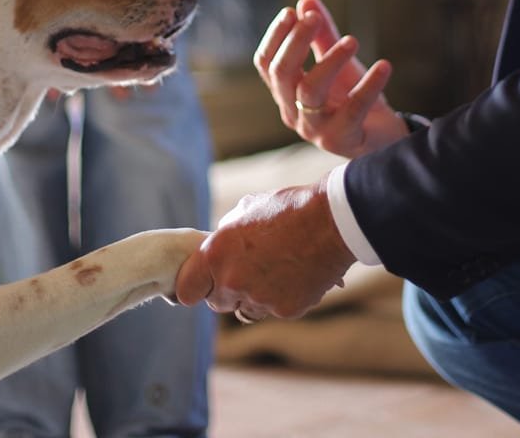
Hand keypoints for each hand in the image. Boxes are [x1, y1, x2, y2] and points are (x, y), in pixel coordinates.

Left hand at [174, 176, 355, 319]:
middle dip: (228, 291)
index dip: (195, 287)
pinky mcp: (285, 310)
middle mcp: (233, 281)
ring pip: (246, 310)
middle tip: (249, 271)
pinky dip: (282, 298)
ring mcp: (260, 299)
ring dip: (255, 297)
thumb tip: (217, 250)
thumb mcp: (245, 210)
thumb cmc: (288, 209)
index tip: (204, 283)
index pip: (186, 291)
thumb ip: (224, 236)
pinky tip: (296, 275)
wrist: (333, 221)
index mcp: (216, 254)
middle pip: (217, 303)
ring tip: (276, 270)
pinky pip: (274, 311)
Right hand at [254, 0, 407, 158]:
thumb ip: (322, 35)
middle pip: (282, 74)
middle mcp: (293, 111)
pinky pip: (353, 110)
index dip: (276, 36)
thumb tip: (306, 0)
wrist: (382, 140)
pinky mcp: (342, 140)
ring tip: (353, 40)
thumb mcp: (337, 63)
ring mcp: (315, 130)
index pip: (266, 63)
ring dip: (329, 60)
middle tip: (313, 18)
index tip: (292, 12)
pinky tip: (384, 66)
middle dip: (295, 41)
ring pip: (310, 91)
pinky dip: (369, 86)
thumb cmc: (352, 99)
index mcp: (286, 92)